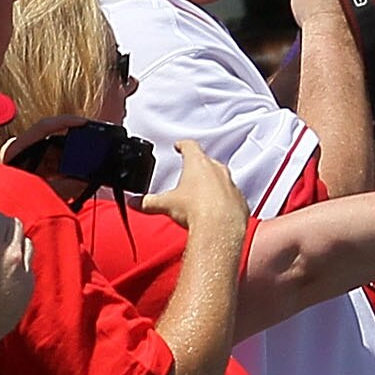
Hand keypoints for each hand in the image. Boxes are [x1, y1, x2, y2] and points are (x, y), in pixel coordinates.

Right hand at [132, 140, 249, 234]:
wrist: (220, 229)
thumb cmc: (195, 210)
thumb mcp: (166, 204)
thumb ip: (148, 202)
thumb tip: (133, 203)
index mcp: (198, 163)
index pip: (190, 146)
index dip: (183, 145)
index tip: (179, 145)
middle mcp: (217, 170)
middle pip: (208, 161)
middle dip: (199, 165)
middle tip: (191, 172)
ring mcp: (231, 184)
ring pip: (222, 178)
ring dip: (214, 183)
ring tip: (203, 194)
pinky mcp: (240, 201)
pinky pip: (232, 197)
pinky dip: (225, 200)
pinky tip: (217, 210)